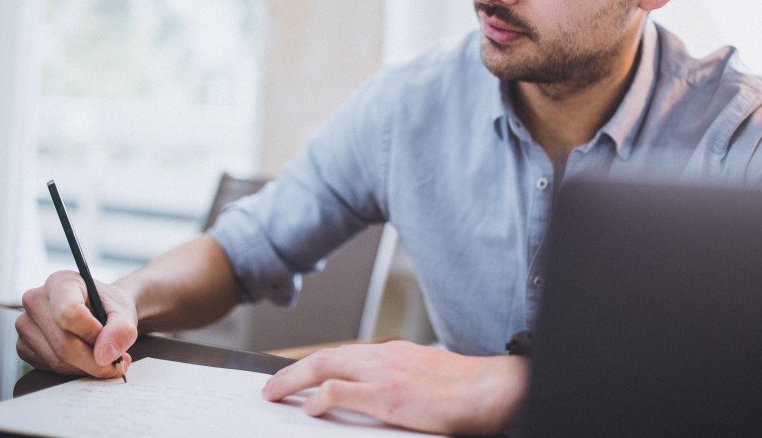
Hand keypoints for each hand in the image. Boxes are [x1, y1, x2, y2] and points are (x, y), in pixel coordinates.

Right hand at [15, 270, 136, 378]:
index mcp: (60, 282)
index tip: (109, 339)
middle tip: (117, 361)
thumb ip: (122, 330)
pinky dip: (74, 369)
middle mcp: (36, 300)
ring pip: (58, 360)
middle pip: (63, 343)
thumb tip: (105, 355)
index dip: (92, 333)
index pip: (69, 313)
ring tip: (102, 354)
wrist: (101, 310)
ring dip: (86, 366)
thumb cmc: (110, 306)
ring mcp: (25, 325)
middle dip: (94, 359)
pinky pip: (50, 368)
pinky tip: (85, 356)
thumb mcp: (124, 311)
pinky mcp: (23, 346)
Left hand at [261, 340, 528, 434]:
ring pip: (327, 366)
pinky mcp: (389, 396)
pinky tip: (309, 408)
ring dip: (296, 379)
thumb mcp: (423, 377)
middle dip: (295, 371)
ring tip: (276, 393)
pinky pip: (343, 392)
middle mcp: (384, 357)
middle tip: (272, 386)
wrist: (489, 389)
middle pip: (327, 356)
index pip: (343, 354)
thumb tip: (379, 395)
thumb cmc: (463, 389)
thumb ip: (398, 381)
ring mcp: (385, 374)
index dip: (316, 365)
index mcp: (393, 354)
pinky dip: (321, 398)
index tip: (298, 376)